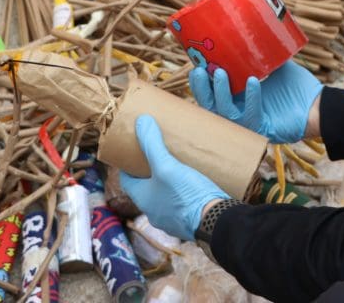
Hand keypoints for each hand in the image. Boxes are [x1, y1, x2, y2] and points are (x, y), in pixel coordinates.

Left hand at [119, 115, 226, 239]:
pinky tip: (194, 183)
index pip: (127, 181)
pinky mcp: (189, 221)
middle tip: (159, 154)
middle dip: (150, 172)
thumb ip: (153, 145)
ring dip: (167, 184)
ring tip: (177, 166)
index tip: (134, 152)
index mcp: (144, 200)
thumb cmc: (187, 195)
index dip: (128, 165)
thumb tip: (141, 121)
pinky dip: (182, 193)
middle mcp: (154, 213)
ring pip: (164, 197)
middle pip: (146, 188)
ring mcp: (172, 220)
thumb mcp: (167, 166)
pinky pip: (181, 204)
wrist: (216, 222)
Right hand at [189, 60, 323, 143]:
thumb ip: (260, 55)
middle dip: (201, 89)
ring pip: (225, 114)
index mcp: (238, 100)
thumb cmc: (296, 88)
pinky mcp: (263, 129)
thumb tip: (247, 30)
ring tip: (219, 73)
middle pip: (211, 107)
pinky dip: (251, 98)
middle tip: (197, 70)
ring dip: (219, 93)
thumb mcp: (274, 66)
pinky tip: (252, 82)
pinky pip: (252, 116)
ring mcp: (250, 124)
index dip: (200, 82)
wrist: (319, 105)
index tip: (194, 64)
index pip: (212, 94)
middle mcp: (240, 113)